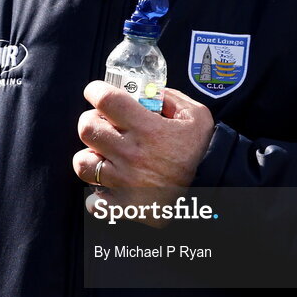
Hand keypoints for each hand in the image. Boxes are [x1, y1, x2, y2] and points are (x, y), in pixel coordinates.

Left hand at [73, 81, 214, 218]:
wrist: (213, 190)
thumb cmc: (201, 152)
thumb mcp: (196, 116)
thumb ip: (172, 98)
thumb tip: (149, 93)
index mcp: (148, 128)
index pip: (106, 100)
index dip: (95, 90)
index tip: (95, 91)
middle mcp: (131, 154)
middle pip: (87, 128)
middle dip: (91, 120)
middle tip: (102, 123)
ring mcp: (124, 182)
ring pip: (83, 163)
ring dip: (90, 156)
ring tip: (103, 155)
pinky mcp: (124, 206)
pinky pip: (93, 201)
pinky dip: (98, 195)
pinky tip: (110, 187)